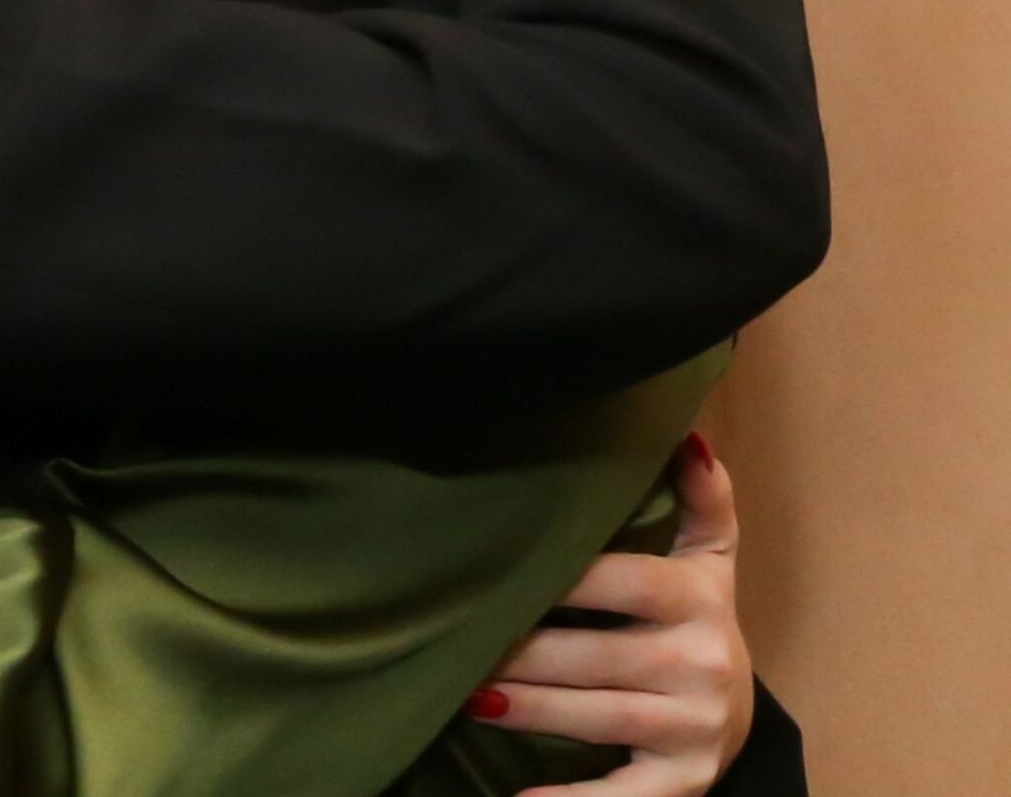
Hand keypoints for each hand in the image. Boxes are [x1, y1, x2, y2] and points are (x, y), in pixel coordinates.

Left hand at [469, 436, 753, 795]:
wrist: (742, 719)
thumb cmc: (694, 621)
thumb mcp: (708, 559)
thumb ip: (703, 498)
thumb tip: (687, 433)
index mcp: (697, 600)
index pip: (621, 582)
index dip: (560, 579)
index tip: (496, 570)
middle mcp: (703, 665)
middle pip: (593, 656)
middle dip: (518, 651)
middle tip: (452, 641)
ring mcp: (694, 730)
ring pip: (593, 717)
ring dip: (524, 709)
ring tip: (464, 694)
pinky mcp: (682, 782)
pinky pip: (624, 796)